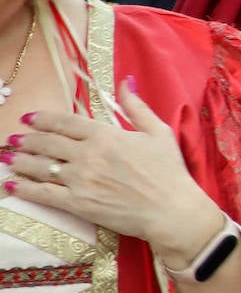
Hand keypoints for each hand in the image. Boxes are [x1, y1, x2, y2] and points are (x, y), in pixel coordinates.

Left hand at [4, 77, 223, 267]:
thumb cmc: (170, 172)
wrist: (172, 210)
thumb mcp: (159, 132)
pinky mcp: (78, 204)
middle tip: (13, 139)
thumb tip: (126, 82)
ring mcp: (80, 180)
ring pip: (40, 167)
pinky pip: (43, 194)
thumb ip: (137, 107)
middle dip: (27, 140)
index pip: (65, 122)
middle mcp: (88, 155)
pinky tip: (11, 184)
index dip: (44, 119)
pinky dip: (24, 188)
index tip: (29, 119)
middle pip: (47, 143)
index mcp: (106, 135)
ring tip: (7, 157)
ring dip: (20, 161)